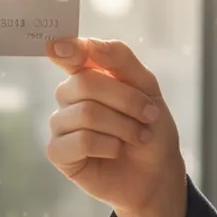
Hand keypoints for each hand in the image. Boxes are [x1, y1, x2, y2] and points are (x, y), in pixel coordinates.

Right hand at [45, 37, 185, 216]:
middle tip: (149, 116)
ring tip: (139, 137)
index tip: (64, 48)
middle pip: (85, 83)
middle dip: (126, 100)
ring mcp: (60, 124)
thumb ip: (119, 59)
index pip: (70, 53)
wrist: (158, 171)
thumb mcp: (146, 86)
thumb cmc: (150, 127)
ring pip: (86, 113)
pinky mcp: (58, 152)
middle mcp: (68, 97)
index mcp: (87, 74)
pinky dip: (108, 146)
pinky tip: (115, 151)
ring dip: (123, 126)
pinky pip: (80, 141)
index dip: (67, 49)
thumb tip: (88, 45)